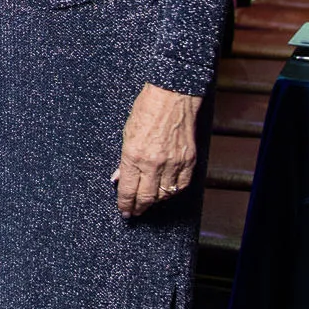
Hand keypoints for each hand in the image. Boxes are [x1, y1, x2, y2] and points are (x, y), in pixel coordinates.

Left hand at [112, 85, 199, 217]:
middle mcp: (153, 162)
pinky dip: (172, 191)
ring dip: (155, 201)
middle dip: (138, 208)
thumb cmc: (147, 109)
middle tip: (134, 213)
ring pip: (164, 194)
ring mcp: (173, 162)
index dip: (125, 204)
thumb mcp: (127, 134)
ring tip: (148, 202)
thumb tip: (119, 178)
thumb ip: (124, 160)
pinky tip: (166, 191)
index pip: (128, 190)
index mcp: (133, 155)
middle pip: (146, 197)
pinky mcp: (188, 160)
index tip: (124, 212)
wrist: (173, 95)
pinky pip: (181, 185)